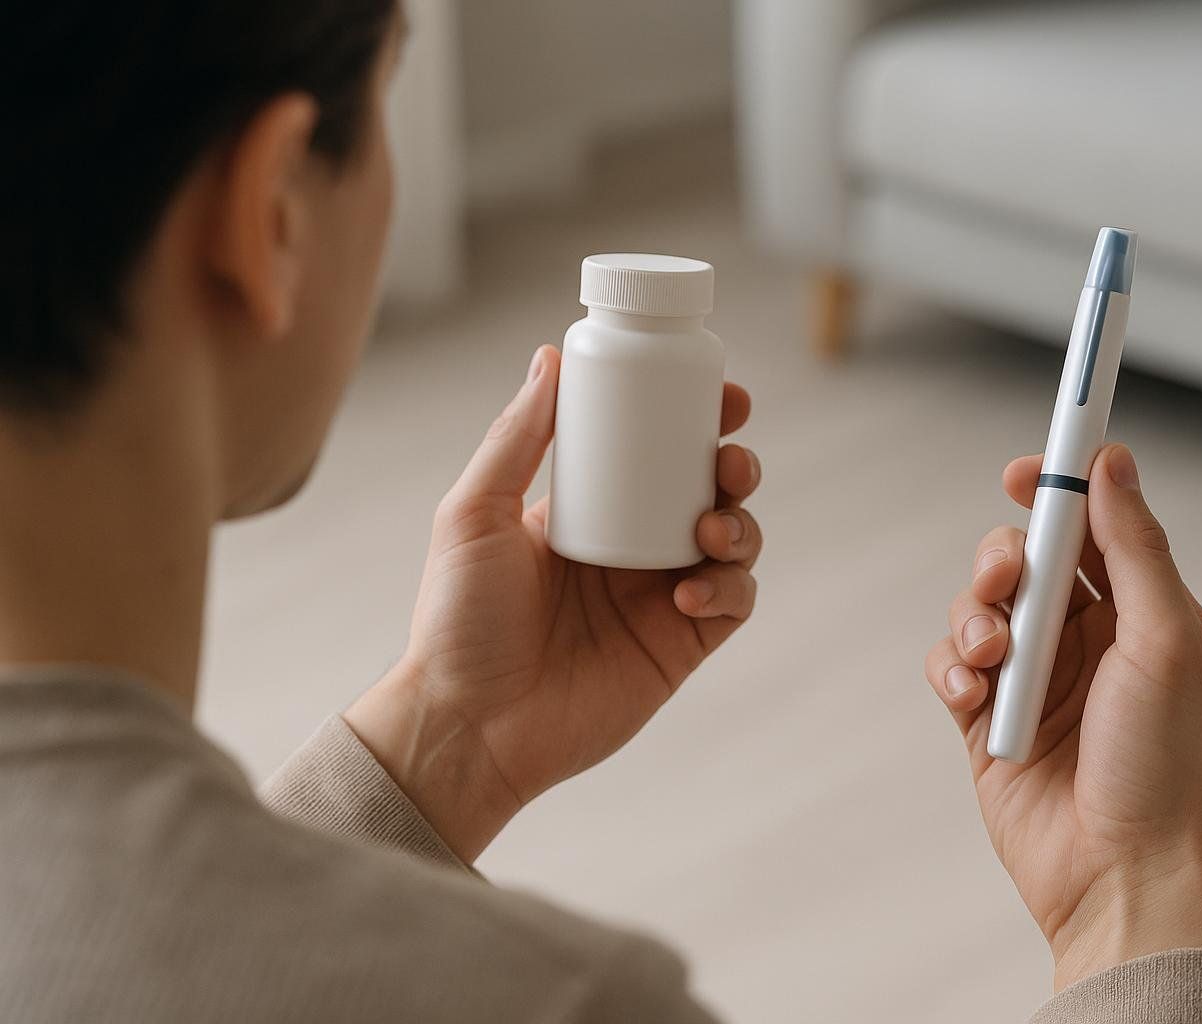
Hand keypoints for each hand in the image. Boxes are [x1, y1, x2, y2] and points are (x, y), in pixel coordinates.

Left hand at [347, 345, 761, 861]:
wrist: (469, 723)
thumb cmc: (457, 621)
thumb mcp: (473, 514)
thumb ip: (515, 437)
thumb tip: (549, 357)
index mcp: (590, 508)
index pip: (656, 450)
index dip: (698, 419)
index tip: (723, 395)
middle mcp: (633, 547)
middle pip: (709, 488)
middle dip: (734, 465)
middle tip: (728, 459)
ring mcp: (660, 597)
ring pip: (735, 541)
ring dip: (741, 523)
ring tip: (711, 530)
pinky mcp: (681, 647)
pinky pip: (732, 604)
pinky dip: (728, 589)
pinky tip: (690, 592)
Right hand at [925, 444, 1201, 989]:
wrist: (1126, 876)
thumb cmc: (1168, 766)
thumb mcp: (1166, 639)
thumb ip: (1133, 547)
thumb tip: (1114, 464)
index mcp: (1139, 615)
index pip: (1092, 529)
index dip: (1058, 493)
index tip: (1026, 470)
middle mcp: (1086, 641)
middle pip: (1025, 562)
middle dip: (1005, 561)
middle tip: (1009, 581)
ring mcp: (1035, 682)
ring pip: (979, 609)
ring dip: (975, 621)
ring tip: (993, 659)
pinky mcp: (990, 722)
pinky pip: (951, 669)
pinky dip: (954, 673)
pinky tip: (975, 700)